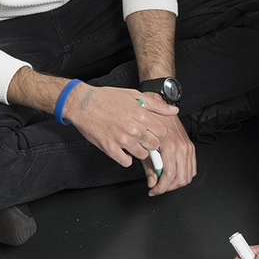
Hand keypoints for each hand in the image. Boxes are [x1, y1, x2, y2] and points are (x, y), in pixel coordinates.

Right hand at [66, 85, 192, 181]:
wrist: (82, 104)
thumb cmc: (107, 98)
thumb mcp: (135, 96)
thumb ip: (156, 106)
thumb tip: (175, 111)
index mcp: (141, 115)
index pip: (163, 132)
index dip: (159, 133)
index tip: (153, 132)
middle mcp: (134, 129)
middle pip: (154, 145)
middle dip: (150, 143)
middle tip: (142, 138)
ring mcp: (122, 140)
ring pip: (142, 155)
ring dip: (139, 151)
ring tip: (131, 143)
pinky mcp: (110, 148)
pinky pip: (126, 162)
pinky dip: (125, 158)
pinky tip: (122, 149)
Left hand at [143, 104, 196, 195]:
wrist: (160, 106)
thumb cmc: (150, 122)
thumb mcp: (144, 145)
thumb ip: (149, 167)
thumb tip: (152, 183)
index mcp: (169, 146)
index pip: (168, 176)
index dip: (160, 188)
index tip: (153, 190)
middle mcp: (181, 147)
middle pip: (180, 179)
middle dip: (168, 188)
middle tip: (158, 188)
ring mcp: (188, 148)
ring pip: (188, 176)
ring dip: (176, 183)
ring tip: (164, 182)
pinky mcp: (190, 147)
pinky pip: (192, 168)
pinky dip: (184, 175)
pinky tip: (173, 174)